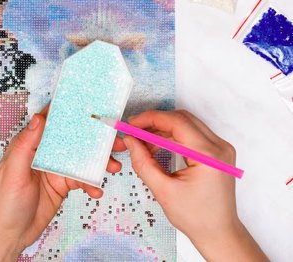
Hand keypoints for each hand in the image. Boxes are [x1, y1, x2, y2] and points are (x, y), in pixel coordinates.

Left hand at [0, 106, 121, 261]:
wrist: (11, 236)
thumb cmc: (4, 203)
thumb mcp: (13, 172)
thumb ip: (26, 145)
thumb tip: (38, 118)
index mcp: (31, 145)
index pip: (51, 123)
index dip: (69, 114)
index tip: (89, 107)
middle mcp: (45, 153)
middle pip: (73, 140)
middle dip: (95, 138)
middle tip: (115, 139)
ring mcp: (56, 169)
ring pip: (82, 159)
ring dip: (99, 162)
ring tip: (114, 166)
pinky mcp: (64, 184)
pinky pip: (83, 179)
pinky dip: (92, 184)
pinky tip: (97, 191)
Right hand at [117, 110, 267, 261]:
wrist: (219, 233)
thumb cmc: (194, 217)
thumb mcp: (163, 191)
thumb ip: (143, 162)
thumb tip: (129, 140)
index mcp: (208, 155)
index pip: (177, 122)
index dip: (151, 119)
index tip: (132, 123)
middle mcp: (219, 146)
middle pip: (182, 118)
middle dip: (156, 121)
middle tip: (135, 130)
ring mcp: (221, 147)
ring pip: (187, 123)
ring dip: (164, 128)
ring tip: (144, 141)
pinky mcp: (218, 151)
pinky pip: (193, 133)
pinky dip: (174, 135)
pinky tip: (159, 145)